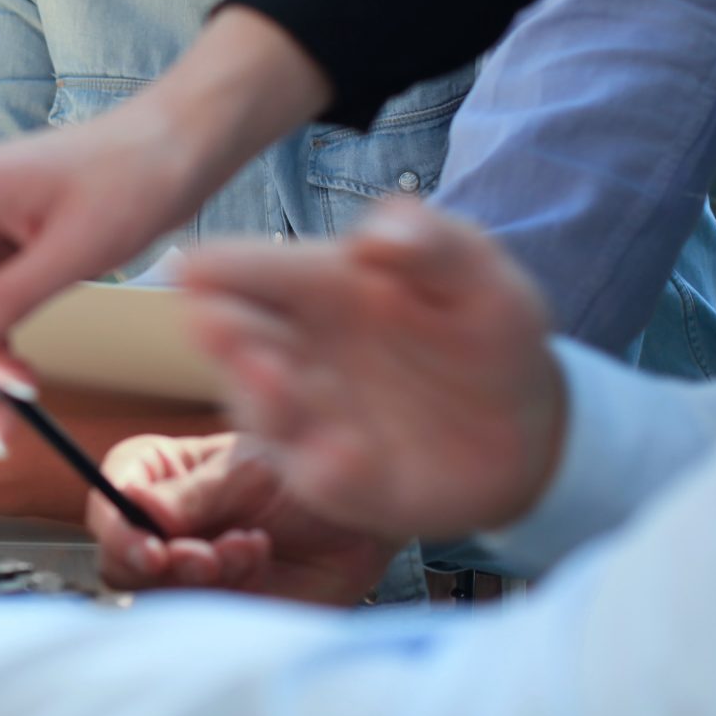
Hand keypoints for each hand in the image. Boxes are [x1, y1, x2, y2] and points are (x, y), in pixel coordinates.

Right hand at [85, 433, 401, 605]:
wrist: (360, 518)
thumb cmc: (300, 478)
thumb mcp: (246, 470)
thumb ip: (192, 495)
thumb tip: (135, 506)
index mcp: (157, 479)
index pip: (110, 502)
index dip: (117, 528)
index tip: (147, 545)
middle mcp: (162, 528)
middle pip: (120, 559)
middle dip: (157, 563)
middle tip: (202, 557)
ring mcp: (186, 573)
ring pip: (159, 592)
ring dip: (200, 574)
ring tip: (246, 545)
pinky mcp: (216, 607)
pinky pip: (201, 613)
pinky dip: (230, 587)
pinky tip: (258, 556)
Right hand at [180, 199, 568, 539]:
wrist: (525, 424)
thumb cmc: (482, 330)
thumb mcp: (478, 274)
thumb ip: (434, 243)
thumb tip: (374, 236)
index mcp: (311, 287)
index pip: (246, 271)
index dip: (217, 267)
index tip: (191, 266)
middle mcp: (291, 350)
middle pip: (232, 340)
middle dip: (222, 334)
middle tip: (215, 323)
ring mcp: (306, 418)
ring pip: (262, 412)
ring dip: (264, 399)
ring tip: (273, 377)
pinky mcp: (334, 480)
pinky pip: (320, 478)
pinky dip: (328, 467)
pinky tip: (346, 451)